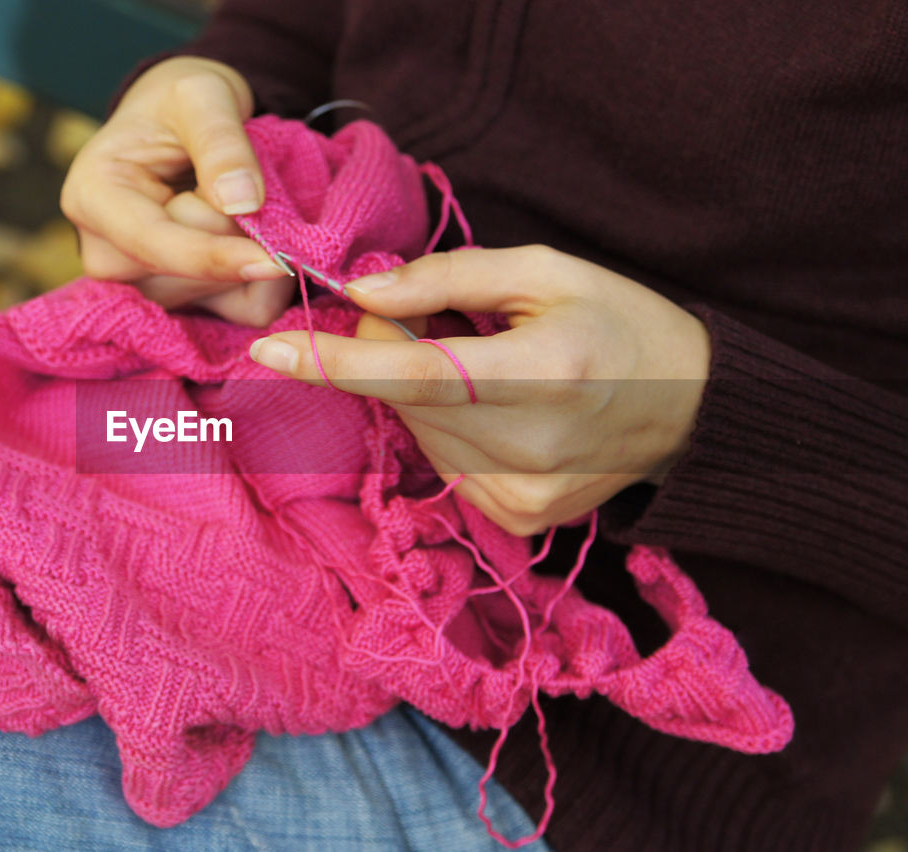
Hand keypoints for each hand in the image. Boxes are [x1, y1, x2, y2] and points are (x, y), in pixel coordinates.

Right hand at [60, 56, 293, 325]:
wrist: (179, 125)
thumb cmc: (180, 104)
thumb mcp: (201, 96)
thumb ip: (220, 142)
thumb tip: (243, 203)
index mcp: (92, 199)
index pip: (154, 244)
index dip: (214, 256)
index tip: (275, 259)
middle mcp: (106, 254)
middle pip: (191, 275)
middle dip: (234, 234)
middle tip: (237, 179)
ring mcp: (140, 285)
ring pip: (220, 293)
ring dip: (248, 249)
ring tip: (234, 198)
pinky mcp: (181, 301)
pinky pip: (243, 309)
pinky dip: (266, 280)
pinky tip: (253, 236)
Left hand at [247, 245, 711, 534]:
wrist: (691, 409)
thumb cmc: (620, 322)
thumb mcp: (547, 271)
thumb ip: (450, 277)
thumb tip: (361, 293)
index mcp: (546, 373)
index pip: (418, 375)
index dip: (337, 363)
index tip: (270, 347)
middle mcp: (532, 447)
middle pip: (409, 402)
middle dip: (388, 356)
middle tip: (424, 319)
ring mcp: (526, 495)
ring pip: (422, 436)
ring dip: (422, 394)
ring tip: (482, 365)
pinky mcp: (522, 520)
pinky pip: (448, 466)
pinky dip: (450, 430)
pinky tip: (497, 410)